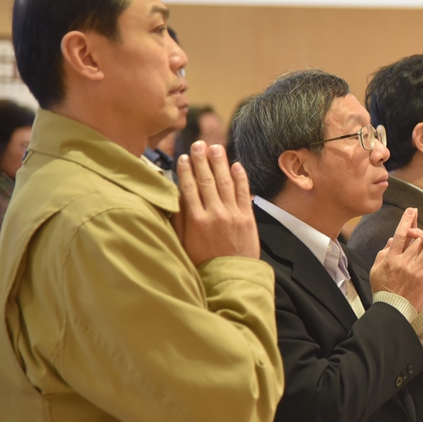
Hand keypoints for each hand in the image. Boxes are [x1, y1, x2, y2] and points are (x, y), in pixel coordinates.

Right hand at [172, 141, 258, 264]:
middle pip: (207, 180)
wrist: (231, 277)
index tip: (183, 157)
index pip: (189, 188)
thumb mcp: (183, 244)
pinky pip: (244, 193)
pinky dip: (241, 178)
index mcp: (195, 220)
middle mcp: (214, 213)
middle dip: (202, 160)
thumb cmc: (203, 263)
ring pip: (225, 182)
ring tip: (216, 148)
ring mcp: (233, 214)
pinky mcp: (248, 218)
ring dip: (220, 163)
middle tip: (199, 144)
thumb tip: (174, 197)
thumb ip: (179, 220)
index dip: (186, 170)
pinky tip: (237, 165)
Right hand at [369, 208, 422, 311]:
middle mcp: (404, 262)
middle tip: (419, 238)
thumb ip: (384, 253)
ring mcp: (416, 270)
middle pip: (419, 239)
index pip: (401, 234)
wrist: (392, 308)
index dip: (407, 220)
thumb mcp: (377, 269)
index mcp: (391, 258)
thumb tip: (393, 239)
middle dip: (420, 237)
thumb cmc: (383, 289)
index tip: (412, 210)